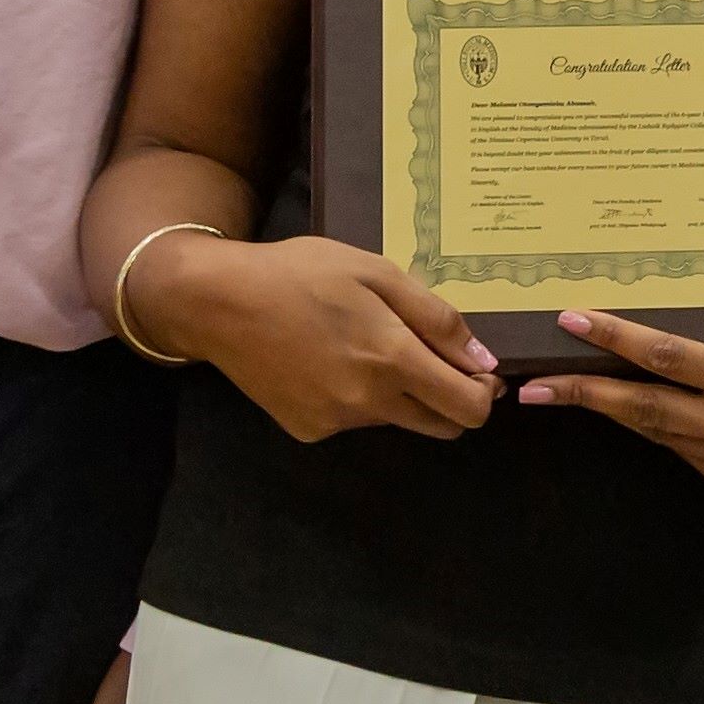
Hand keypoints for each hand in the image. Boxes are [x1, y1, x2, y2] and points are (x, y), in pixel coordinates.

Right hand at [144, 230, 503, 442]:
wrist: (218, 302)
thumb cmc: (301, 273)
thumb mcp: (377, 273)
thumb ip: (436, 319)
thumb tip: (482, 360)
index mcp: (392, 360)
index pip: (469, 408)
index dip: (484, 392)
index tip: (478, 369)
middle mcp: (368, 402)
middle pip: (442, 426)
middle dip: (451, 399)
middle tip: (432, 358)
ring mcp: (335, 421)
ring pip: (397, 420)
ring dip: (401, 395)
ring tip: (365, 345)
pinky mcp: (308, 430)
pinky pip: (355, 421)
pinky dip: (358, 399)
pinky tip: (329, 361)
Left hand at [521, 310, 703, 505]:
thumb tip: (676, 326)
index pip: (669, 358)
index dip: (615, 340)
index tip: (572, 321)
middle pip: (646, 409)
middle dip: (585, 394)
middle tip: (533, 384)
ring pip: (663, 434)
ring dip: (617, 412)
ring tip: (566, 393)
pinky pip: (691, 453)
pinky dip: (668, 430)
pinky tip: (647, 412)